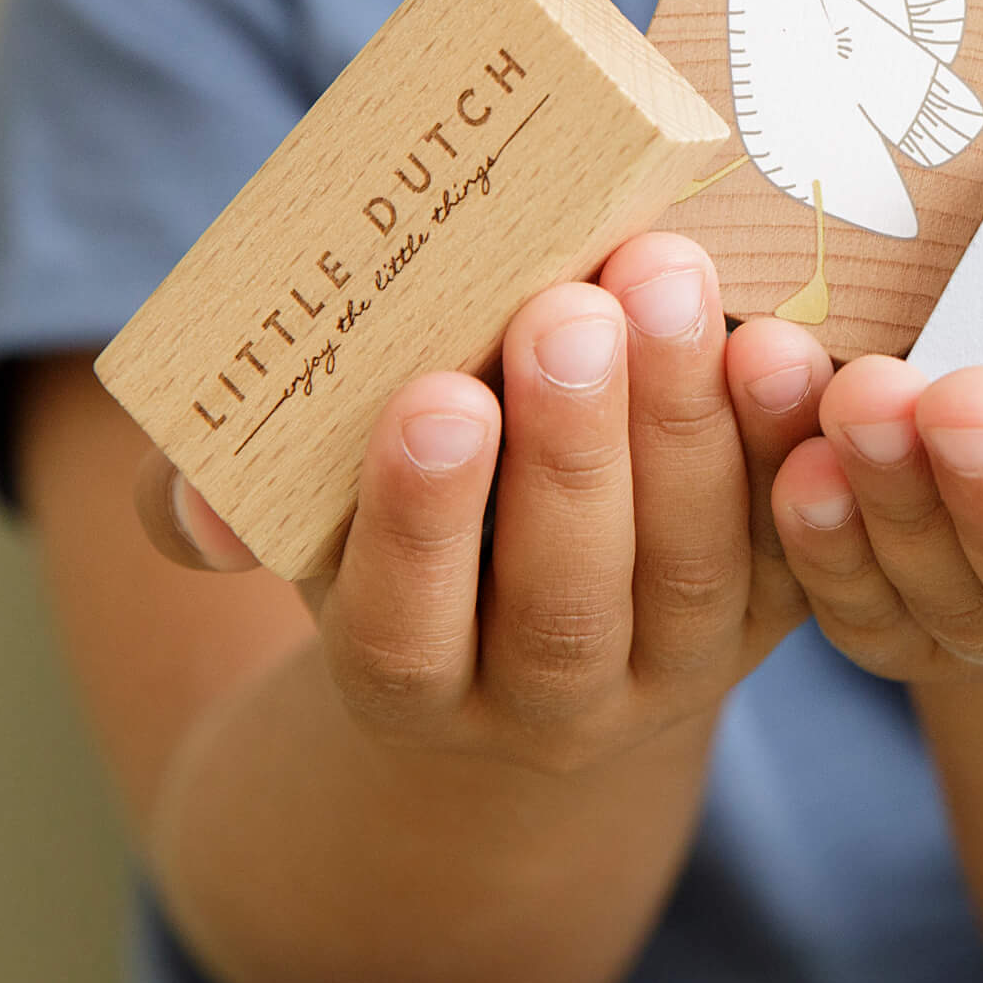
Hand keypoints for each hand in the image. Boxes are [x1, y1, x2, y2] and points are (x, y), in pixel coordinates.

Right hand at [134, 233, 818, 770]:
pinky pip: (794, 547)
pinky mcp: (767, 616)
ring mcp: (668, 668)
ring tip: (667, 282)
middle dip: (570, 450)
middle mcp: (543, 701)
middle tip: (570, 308)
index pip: (403, 628)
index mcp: (408, 680)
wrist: (535, 642)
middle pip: (562, 601)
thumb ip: (236, 505)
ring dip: (684, 424)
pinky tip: (782, 341)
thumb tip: (187, 502)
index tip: (436, 397)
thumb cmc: (404, 537)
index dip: (420, 520)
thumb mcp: (308, 529)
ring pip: (686, 571)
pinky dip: (790, 446)